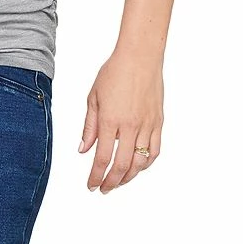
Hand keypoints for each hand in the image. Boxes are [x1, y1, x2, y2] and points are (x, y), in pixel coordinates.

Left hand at [79, 48, 163, 192]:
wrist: (140, 55)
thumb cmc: (114, 72)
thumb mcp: (93, 98)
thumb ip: (89, 127)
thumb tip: (83, 151)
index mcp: (110, 121)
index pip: (102, 159)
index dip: (96, 177)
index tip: (91, 186)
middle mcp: (130, 126)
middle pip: (122, 166)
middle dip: (111, 182)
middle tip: (103, 189)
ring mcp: (147, 124)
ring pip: (141, 162)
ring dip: (129, 177)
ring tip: (119, 182)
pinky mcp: (158, 121)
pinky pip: (155, 150)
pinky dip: (147, 164)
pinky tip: (138, 167)